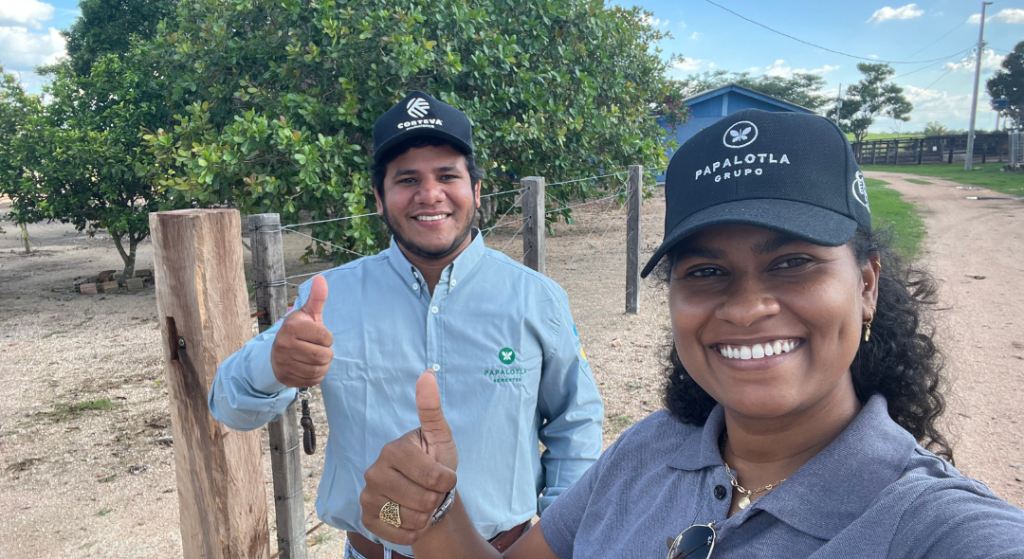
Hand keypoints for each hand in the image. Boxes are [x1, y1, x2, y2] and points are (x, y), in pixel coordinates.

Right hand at [270, 275, 333, 386]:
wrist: (277, 351)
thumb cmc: (299, 330)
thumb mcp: (307, 313)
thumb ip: (316, 298)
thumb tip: (321, 279)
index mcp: (292, 327)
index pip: (325, 337)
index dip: (327, 338)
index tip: (320, 336)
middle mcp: (284, 345)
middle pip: (323, 356)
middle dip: (327, 353)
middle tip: (320, 349)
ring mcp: (283, 363)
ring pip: (318, 370)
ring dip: (323, 365)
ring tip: (316, 358)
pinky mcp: (285, 378)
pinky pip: (312, 381)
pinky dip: (316, 375)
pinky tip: (310, 367)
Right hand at [361, 371, 459, 545]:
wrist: (425, 494)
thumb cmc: (435, 463)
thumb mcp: (440, 437)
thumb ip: (432, 409)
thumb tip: (428, 373)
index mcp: (393, 449)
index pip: (433, 476)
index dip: (447, 480)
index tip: (445, 474)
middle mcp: (373, 471)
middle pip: (423, 499)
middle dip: (437, 499)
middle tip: (432, 490)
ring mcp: (367, 496)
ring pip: (412, 519)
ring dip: (427, 516)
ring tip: (423, 504)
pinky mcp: (367, 519)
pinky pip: (400, 535)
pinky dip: (414, 532)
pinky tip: (413, 519)